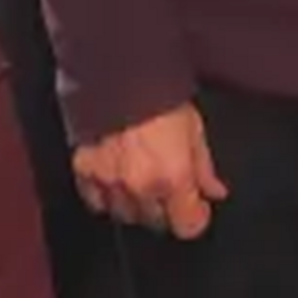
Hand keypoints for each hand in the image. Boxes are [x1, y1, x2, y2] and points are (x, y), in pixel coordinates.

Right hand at [71, 103, 225, 238]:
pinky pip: (94, 201)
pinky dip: (105, 196)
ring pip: (126, 215)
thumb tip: (214, 191)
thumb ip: (204, 167)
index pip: (188, 227)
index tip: (196, 206)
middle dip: (166, 208)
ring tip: (142, 180)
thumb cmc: (160, 94)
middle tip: (168, 185)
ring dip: (136, 204)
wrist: (117, 69)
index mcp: (173, 177)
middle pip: (157, 222)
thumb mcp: (194, 127)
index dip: (195, 217)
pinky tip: (115, 180)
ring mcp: (109, 182)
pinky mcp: (84, 170)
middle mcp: (140, 187)